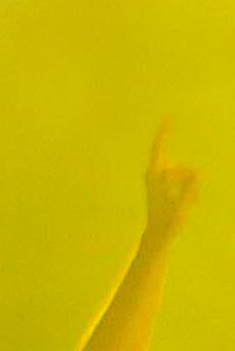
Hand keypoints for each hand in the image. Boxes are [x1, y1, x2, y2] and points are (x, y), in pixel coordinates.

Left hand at [146, 120, 200, 246]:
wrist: (158, 234)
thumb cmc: (168, 220)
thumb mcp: (183, 203)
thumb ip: (190, 186)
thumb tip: (196, 171)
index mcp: (154, 174)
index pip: (159, 148)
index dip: (164, 132)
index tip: (169, 116)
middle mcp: (155, 173)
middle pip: (183, 167)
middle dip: (191, 180)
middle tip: (191, 200)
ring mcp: (160, 179)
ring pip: (186, 174)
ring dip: (191, 187)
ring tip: (187, 204)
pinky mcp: (165, 185)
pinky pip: (185, 181)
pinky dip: (190, 190)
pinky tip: (188, 204)